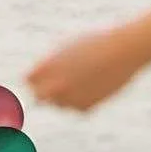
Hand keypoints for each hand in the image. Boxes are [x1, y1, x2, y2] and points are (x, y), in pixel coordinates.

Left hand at [26, 27, 143, 111]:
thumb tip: (39, 81)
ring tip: (83, 79)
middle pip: (39, 97)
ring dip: (64, 97)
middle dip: (43, 93)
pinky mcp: (86, 108)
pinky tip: (94, 86)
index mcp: (48, 66)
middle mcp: (56, 84)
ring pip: (59, 104)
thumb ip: (52, 66)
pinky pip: (77, 108)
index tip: (39, 79)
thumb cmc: (94, 43)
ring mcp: (70, 98)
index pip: (29, 80)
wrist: (121, 51)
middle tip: (53, 87)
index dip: (34, 79)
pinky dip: (82, 101)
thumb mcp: (68, 49)